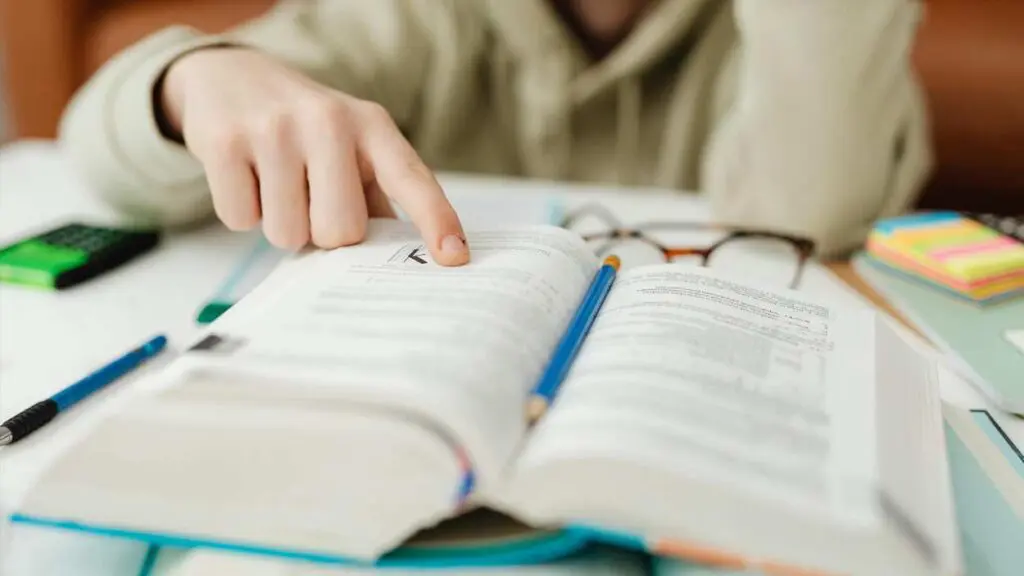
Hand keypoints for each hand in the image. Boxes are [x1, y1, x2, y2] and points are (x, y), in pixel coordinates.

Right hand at [160, 47, 468, 264]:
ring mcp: (274, 128)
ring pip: (288, 234)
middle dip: (324, 233)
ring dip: (281, 224)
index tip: (454, 256)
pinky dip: (242, 212)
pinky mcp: (224, 142)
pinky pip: (241, 220)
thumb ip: (377, 198)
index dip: (436, 219)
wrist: (230, 77)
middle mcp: (328, 120)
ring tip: (276, 184)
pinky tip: (245, 176)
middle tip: (311, 201)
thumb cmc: (305, 130)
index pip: (411, 178)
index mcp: (371, 126)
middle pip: (341, 231)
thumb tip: (398, 261)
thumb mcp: (351, 148)